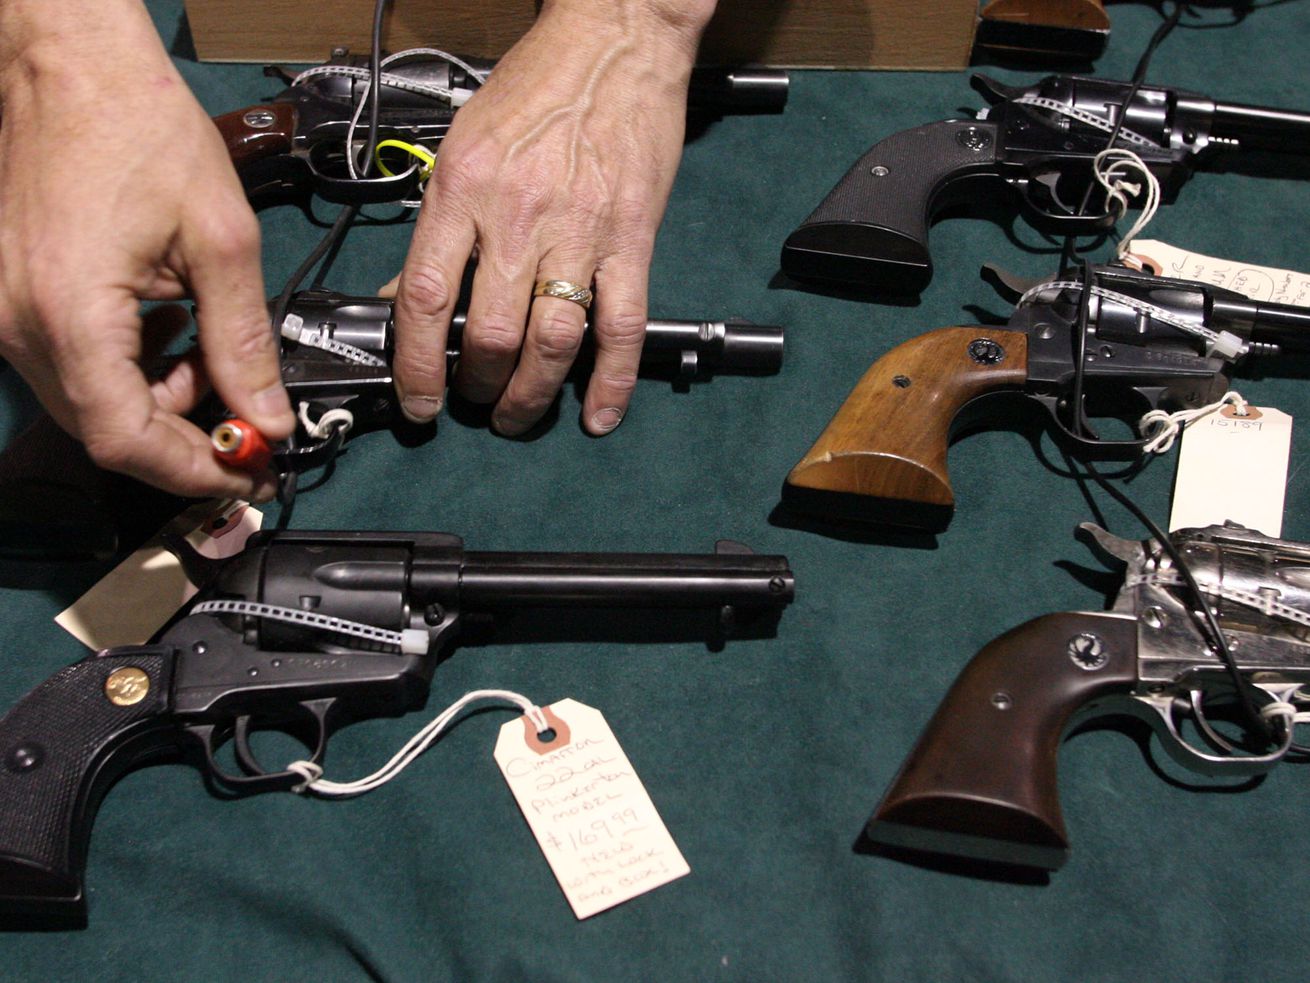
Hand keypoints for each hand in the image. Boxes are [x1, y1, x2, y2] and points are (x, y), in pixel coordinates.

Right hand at [0, 1, 293, 498]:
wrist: (71, 63)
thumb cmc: (137, 127)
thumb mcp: (221, 240)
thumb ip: (244, 342)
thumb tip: (269, 416)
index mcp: (70, 312)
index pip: (126, 439)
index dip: (194, 471)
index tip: (249, 473)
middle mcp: (21, 323)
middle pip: (106, 430)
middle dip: (186, 440)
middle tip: (250, 429)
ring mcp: (7, 311)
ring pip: (91, 402)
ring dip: (162, 402)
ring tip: (214, 362)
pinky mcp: (13, 297)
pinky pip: (74, 365)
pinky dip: (131, 369)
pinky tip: (172, 334)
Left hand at [392, 0, 714, 435]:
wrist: (613, 41)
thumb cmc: (535, 89)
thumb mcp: (463, 147)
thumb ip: (437, 228)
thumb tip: (407, 298)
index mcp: (463, 190)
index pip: (427, 299)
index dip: (417, 365)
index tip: (418, 401)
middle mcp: (518, 216)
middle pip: (492, 333)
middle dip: (478, 386)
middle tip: (474, 400)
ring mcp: (581, 231)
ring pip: (552, 341)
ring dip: (531, 394)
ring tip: (517, 414)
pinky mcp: (631, 239)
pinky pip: (622, 325)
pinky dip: (611, 380)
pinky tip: (599, 415)